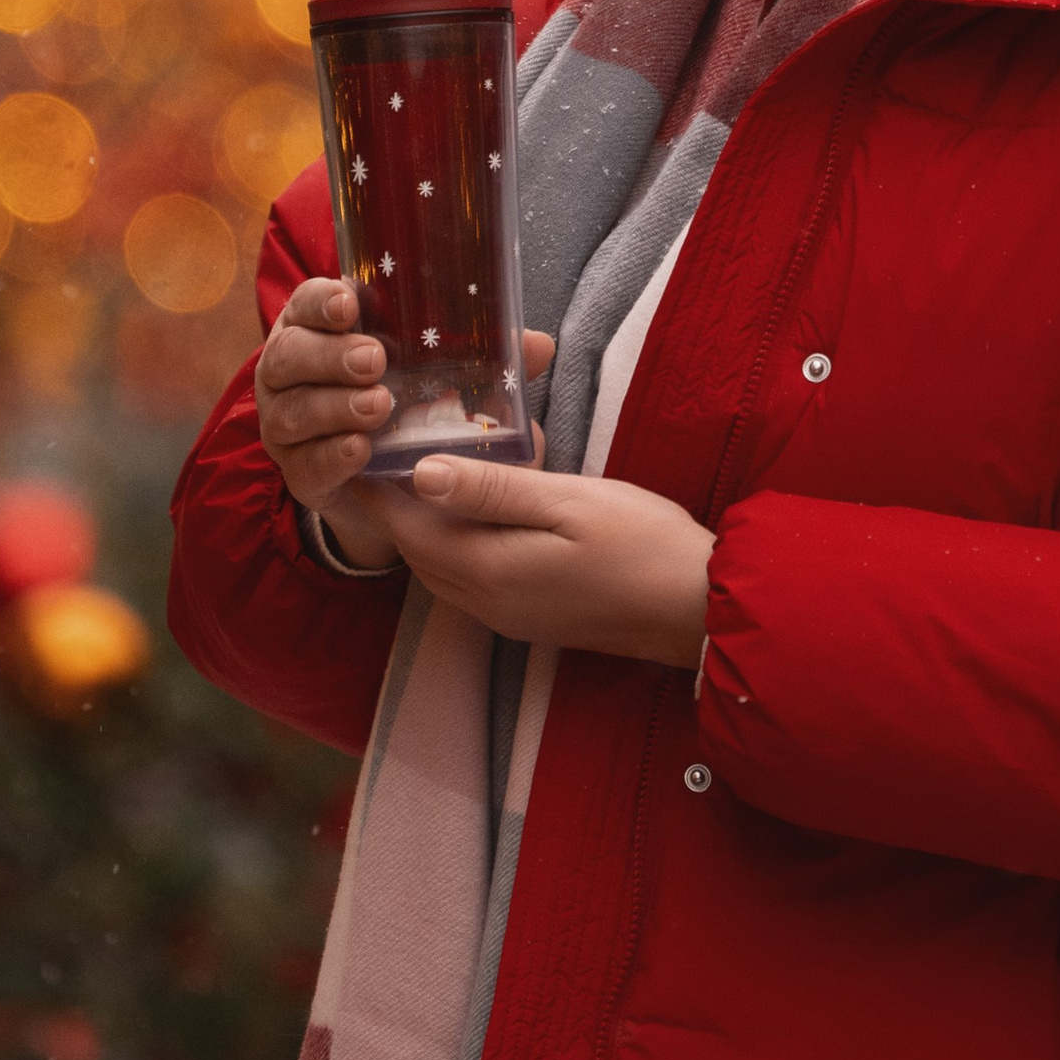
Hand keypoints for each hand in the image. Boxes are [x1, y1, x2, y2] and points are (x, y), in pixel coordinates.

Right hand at [255, 277, 554, 575]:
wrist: (383, 478)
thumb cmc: (406, 399)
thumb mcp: (440, 371)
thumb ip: (481, 355)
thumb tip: (539, 345)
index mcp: (318, 328)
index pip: (306, 302)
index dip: (321, 301)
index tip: (350, 304)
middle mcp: (289, 371)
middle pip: (291, 354)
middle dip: (331, 356)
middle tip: (375, 361)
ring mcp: (284, 423)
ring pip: (294, 410)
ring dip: (336, 407)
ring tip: (378, 407)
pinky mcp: (297, 471)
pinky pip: (306, 462)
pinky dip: (333, 456)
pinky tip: (360, 451)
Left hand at [355, 457, 713, 672]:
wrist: (698, 610)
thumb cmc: (643, 545)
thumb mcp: (570, 502)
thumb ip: (494, 489)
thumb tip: (420, 471)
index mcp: (487, 570)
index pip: (406, 527)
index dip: (378, 486)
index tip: (362, 442)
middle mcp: (485, 603)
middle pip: (416, 550)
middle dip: (395, 504)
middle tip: (388, 447)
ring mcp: (507, 617)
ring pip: (439, 568)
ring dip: (424, 526)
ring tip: (423, 470)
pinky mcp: (529, 618)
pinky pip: (467, 580)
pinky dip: (454, 544)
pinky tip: (475, 511)